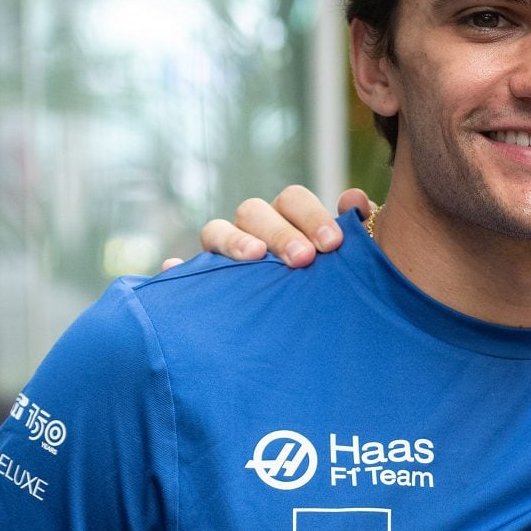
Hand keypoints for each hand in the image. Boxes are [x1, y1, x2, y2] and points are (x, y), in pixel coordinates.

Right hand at [160, 186, 374, 270]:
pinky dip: (175, 268)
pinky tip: (172, 270)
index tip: (332, 243)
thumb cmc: (335, 285)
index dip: (311, 215)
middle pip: (254, 211)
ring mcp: (225, 253)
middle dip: (279, 232)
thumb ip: (359, 230)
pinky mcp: (204, 280)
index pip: (292, 199)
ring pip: (216, 230)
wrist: (314, 331)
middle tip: (302, 259)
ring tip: (253, 257)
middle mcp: (254, 229)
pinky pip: (183, 271)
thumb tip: (354, 200)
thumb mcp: (352, 261)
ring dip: (233, 241)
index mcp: (289, 218)